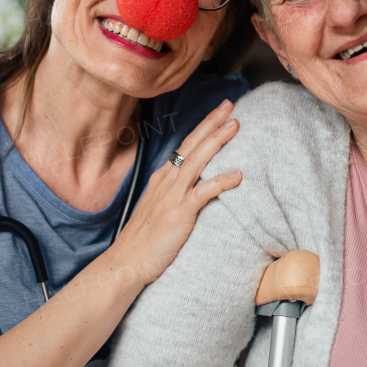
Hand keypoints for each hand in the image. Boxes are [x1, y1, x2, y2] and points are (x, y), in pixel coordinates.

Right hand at [110, 99, 241, 285]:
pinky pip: (203, 193)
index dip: (203, 127)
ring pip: (197, 161)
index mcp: (162, 178)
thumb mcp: (159, 207)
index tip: (220, 113)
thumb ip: (175, 193)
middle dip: (211, 123)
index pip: (185, 145)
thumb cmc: (144, 238)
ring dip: (217, 141)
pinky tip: (238, 175)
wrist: (128, 261)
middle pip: (192, 145)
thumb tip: (194, 185)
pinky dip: (221, 181)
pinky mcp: (179, 213)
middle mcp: (166, 181)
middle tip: (229, 105)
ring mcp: (172, 196)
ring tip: (235, 126)